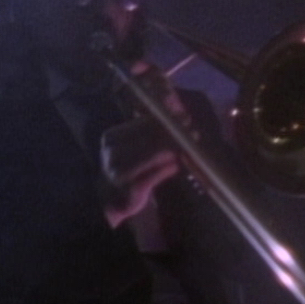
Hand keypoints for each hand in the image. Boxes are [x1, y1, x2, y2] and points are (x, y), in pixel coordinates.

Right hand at [100, 63, 191, 228]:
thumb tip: (172, 103)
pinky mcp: (130, 188)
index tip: (184, 116)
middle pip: (149, 138)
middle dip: (174, 133)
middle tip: (192, 130)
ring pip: (152, 156)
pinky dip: (166, 169)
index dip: (165, 119)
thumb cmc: (128, 167)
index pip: (142, 124)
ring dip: (173, 149)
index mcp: (112, 138)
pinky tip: (176, 166)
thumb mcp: (135, 145)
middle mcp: (112, 153)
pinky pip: (153, 175)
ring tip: (188, 146)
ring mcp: (119, 171)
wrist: (113, 199)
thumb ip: (151, 130)